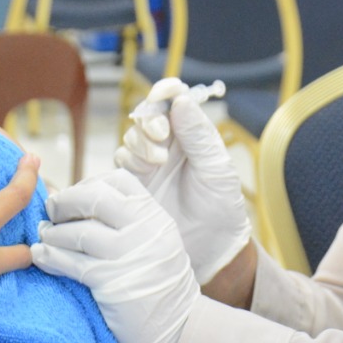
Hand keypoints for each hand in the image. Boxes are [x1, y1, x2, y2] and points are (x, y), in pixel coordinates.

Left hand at [31, 169, 199, 342]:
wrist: (179, 325)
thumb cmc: (158, 280)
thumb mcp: (155, 238)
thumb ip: (128, 218)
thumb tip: (79, 199)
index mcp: (154, 214)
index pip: (117, 181)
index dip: (88, 183)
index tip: (73, 194)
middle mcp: (145, 229)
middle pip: (94, 198)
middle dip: (65, 201)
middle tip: (50, 208)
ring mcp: (129, 254)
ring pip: (80, 232)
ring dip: (53, 232)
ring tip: (43, 234)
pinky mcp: (111, 282)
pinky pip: (72, 263)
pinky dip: (50, 257)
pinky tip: (40, 255)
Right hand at [115, 80, 251, 283]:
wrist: (210, 251)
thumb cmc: (221, 208)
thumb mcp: (216, 169)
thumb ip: (198, 135)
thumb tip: (182, 100)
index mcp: (191, 133)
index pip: (173, 100)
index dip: (165, 91)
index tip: (163, 95)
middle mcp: (168, 144)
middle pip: (147, 115)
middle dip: (150, 120)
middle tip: (162, 138)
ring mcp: (149, 164)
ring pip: (131, 136)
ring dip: (141, 142)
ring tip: (157, 163)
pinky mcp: (132, 184)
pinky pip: (120, 161)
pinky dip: (128, 160)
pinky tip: (142, 173)